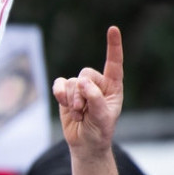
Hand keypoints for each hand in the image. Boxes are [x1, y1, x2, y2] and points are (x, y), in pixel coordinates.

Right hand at [52, 26, 122, 159]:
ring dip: (71, 100)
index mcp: (113, 86)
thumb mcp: (102, 117)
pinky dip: (59, 94)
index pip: (114, 63)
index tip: (112, 29)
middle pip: (85, 74)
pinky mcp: (66, 93)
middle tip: (82, 110)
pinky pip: (59, 84)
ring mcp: (81, 88)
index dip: (113, 46)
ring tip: (77, 115)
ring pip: (71, 82)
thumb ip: (95, 98)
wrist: (85, 144)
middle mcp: (97, 83)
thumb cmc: (99, 131)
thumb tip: (81, 81)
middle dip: (81, 94)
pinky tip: (62, 103)